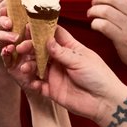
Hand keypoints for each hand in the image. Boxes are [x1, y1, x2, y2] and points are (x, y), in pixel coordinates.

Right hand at [11, 25, 126, 122]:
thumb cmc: (99, 77)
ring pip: (36, 66)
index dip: (42, 29)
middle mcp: (61, 60)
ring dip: (29, 65)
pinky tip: (33, 83)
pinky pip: (38, 85)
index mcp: (70, 49)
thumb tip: (47, 40)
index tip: (29, 25)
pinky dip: (33, 83)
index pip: (54, 34)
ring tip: (25, 67)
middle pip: (41, 50)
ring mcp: (55, 74)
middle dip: (30, 47)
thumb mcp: (81, 61)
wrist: (104, 102)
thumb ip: (62, 53)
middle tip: (21, 47)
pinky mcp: (52, 90)